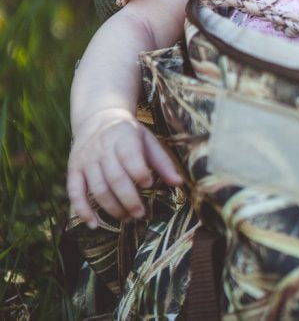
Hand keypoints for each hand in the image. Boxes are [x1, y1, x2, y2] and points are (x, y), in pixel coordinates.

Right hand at [67, 108, 181, 228]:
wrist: (98, 119)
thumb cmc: (129, 134)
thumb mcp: (148, 140)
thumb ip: (163, 162)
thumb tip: (179, 183)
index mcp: (123, 137)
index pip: (130, 158)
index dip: (140, 174)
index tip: (149, 185)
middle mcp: (102, 149)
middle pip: (114, 178)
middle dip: (129, 199)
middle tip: (140, 214)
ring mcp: (85, 160)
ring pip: (97, 189)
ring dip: (111, 207)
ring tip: (127, 218)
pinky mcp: (74, 170)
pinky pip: (75, 193)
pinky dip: (82, 210)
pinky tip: (94, 224)